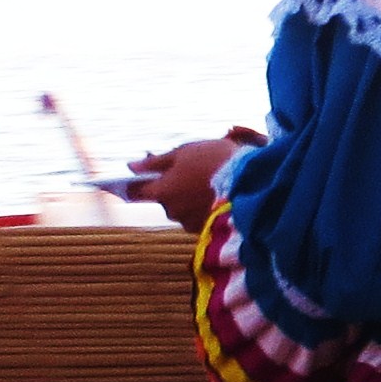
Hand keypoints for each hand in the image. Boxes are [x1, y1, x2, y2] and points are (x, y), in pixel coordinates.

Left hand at [129, 128, 259, 227]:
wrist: (253, 180)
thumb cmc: (216, 161)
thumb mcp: (184, 152)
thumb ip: (155, 162)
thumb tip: (131, 166)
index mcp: (162, 191)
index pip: (135, 192)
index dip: (130, 185)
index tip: (127, 180)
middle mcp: (172, 211)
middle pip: (163, 199)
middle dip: (171, 187)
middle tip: (190, 170)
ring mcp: (191, 222)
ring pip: (182, 208)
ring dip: (189, 197)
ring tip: (209, 181)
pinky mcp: (210, 229)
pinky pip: (200, 216)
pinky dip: (204, 206)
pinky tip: (218, 193)